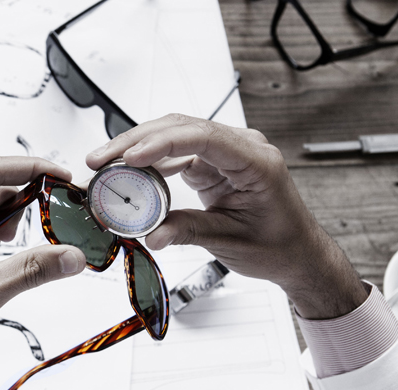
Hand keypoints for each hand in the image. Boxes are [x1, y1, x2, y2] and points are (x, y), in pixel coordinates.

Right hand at [86, 114, 366, 319]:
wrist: (296, 252)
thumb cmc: (278, 245)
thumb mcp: (231, 241)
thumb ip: (189, 232)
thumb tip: (152, 235)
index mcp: (256, 162)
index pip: (203, 138)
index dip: (162, 144)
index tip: (130, 156)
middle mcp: (242, 148)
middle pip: (181, 128)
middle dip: (135, 141)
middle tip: (100, 159)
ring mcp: (226, 153)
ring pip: (174, 134)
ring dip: (137, 147)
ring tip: (104, 164)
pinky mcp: (213, 163)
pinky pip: (176, 153)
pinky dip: (149, 161)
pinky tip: (126, 171)